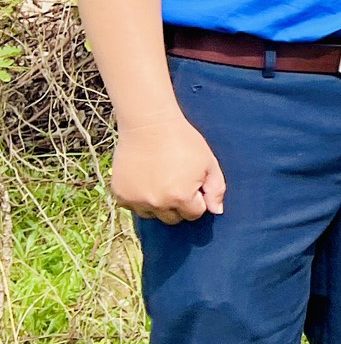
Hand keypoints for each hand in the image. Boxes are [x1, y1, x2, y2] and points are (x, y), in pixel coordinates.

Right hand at [111, 114, 225, 222]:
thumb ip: (216, 189)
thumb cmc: (183, 141)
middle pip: (173, 218)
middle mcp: (157, 203)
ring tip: (161, 179)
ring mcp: (136, 200)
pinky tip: (145, 179)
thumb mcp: (208, 162)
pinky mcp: (120, 194)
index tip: (194, 183)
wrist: (149, 125)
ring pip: (152, 214)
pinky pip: (133, 206)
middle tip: (177, 182)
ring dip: (158, 204)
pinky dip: (139, 198)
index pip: (194, 213)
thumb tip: (216, 211)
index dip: (197, 199)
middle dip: (179, 205)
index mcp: (181, 197)